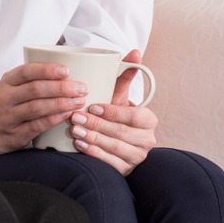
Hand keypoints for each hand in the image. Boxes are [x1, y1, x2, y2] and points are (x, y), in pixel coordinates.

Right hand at [0, 63, 89, 155]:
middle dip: (61, 87)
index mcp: (6, 82)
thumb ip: (30, 80)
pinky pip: (35, 126)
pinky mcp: (13, 135)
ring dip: (61, 103)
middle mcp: (5, 98)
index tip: (66, 69)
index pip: (26, 71)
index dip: (47, 70)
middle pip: (35, 89)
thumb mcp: (8, 88)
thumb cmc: (0, 106)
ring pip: (36, 107)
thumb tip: (66, 72)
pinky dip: (52, 120)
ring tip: (79, 101)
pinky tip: (66, 115)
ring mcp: (8, 117)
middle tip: (81, 87)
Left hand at [70, 49, 157, 174]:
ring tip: (75, 130)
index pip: (133, 116)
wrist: (115, 141)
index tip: (93, 106)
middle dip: (96, 124)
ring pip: (115, 148)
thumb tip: (135, 51)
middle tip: (76, 117)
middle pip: (121, 132)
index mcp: (148, 120)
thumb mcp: (119, 96)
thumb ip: (125, 75)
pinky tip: (80, 145)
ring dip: (93, 138)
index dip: (113, 112)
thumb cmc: (115, 115)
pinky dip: (94, 154)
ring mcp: (137, 157)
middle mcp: (147, 140)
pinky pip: (110, 163)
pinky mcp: (126, 170)